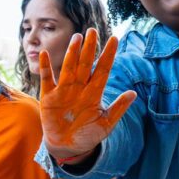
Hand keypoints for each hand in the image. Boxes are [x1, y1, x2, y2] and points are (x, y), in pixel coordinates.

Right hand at [40, 28, 136, 160]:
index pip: (103, 69)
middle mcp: (80, 88)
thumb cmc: (88, 135)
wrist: (68, 147)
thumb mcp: (106, 124)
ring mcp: (64, 91)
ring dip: (72, 53)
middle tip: (93, 30)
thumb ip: (118, 108)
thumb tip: (134, 93)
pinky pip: (47, 79)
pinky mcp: (49, 97)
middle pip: (86, 64)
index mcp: (94, 93)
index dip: (108, 55)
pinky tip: (45, 54)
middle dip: (90, 48)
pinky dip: (46, 67)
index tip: (114, 39)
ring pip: (69, 67)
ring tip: (77, 37)